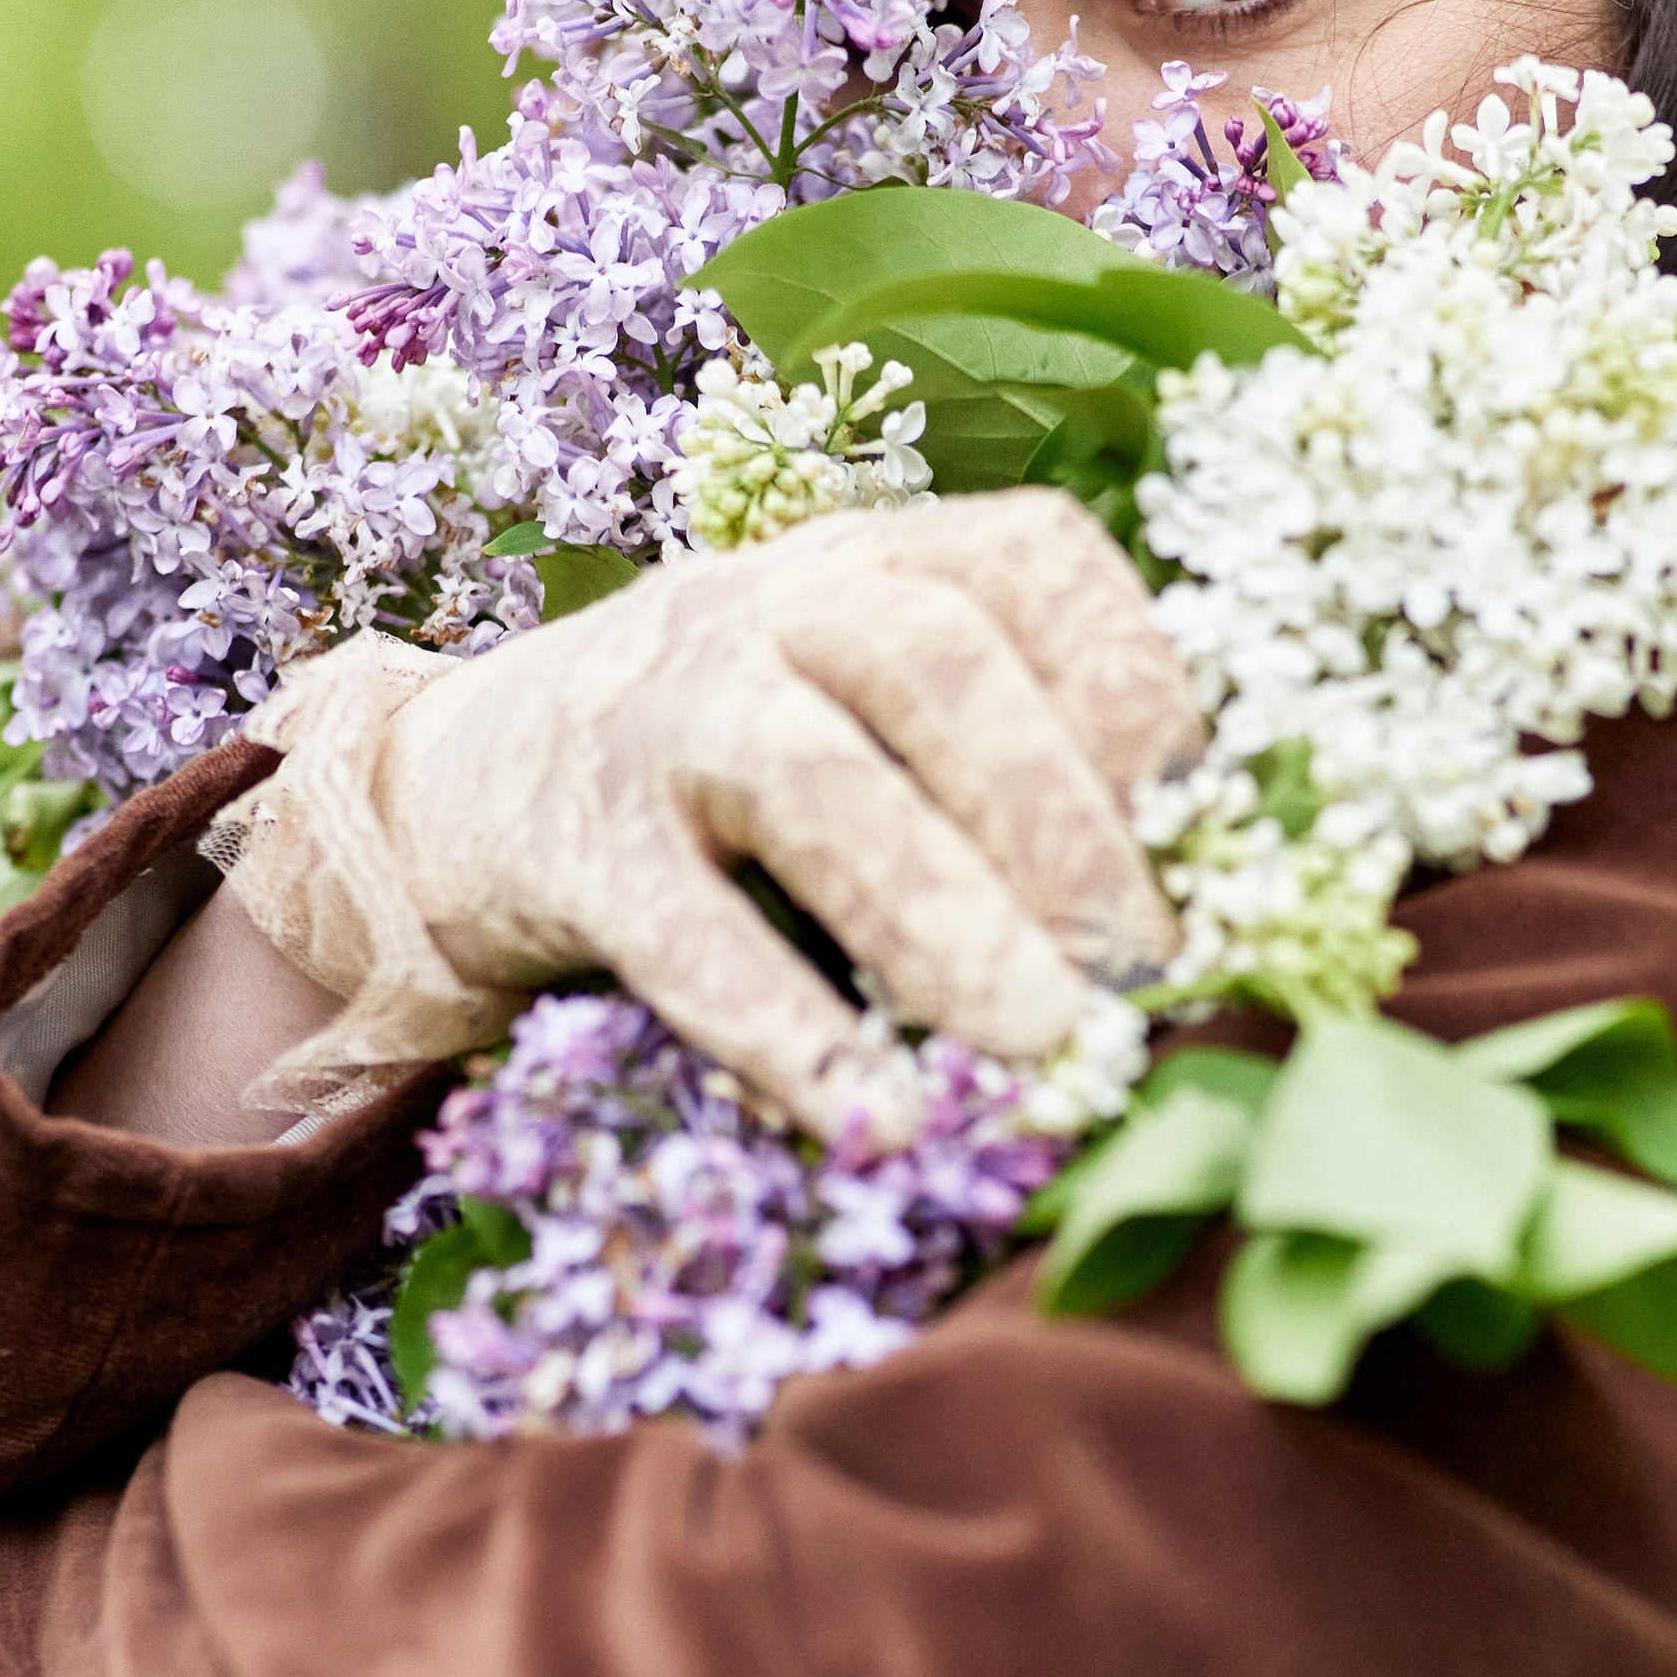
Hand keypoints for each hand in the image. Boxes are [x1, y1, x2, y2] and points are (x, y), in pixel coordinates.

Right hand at [217, 492, 1200, 1139]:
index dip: (1135, 681)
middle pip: (934, 659)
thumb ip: (1012, 758)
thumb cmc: (738, 771)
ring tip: (1044, 1041)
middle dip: (1059, 812)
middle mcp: (770, 605)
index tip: (1210, 816)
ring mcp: (660, 718)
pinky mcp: (576, 851)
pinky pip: (684, 935)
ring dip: (945, 917)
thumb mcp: (867, 708)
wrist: (461, 787)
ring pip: (814, 782)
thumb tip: (1215, 892)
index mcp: (876, 557)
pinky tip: (879, 1118)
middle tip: (1144, 963)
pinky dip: (788, 1032)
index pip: (1030, 560)